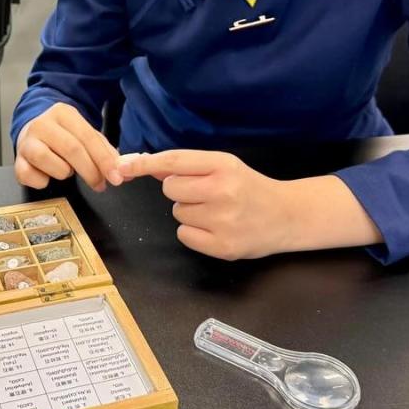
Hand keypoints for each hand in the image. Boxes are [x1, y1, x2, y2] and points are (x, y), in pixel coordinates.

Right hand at [14, 103, 123, 190]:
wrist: (32, 128)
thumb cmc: (64, 135)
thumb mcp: (86, 135)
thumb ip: (105, 151)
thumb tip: (123, 170)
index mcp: (63, 113)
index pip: (88, 137)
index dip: (104, 160)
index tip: (116, 177)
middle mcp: (42, 124)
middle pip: (71, 149)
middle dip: (90, 171)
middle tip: (100, 185)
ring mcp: (26, 141)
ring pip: (46, 160)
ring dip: (63, 172)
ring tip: (67, 171)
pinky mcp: (17, 159)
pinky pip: (28, 175)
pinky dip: (41, 181)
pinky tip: (47, 176)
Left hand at [119, 150, 382, 259]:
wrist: (286, 216)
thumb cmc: (249, 187)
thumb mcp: (224, 165)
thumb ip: (187, 164)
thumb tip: (144, 163)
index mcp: (223, 165)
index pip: (174, 162)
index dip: (144, 164)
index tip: (123, 166)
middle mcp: (223, 191)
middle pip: (170, 189)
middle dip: (181, 191)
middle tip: (205, 194)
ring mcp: (223, 221)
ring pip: (177, 213)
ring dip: (190, 212)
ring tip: (216, 211)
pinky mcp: (222, 246)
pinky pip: (185, 235)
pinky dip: (194, 233)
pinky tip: (215, 228)